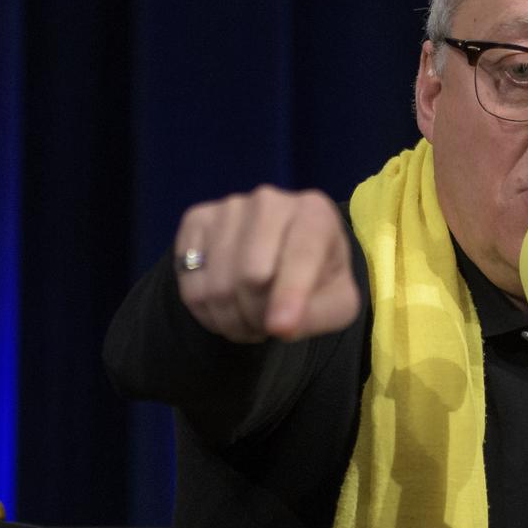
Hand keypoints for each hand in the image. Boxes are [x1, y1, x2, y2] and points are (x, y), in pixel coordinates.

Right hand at [174, 187, 360, 342]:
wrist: (283, 256)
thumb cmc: (316, 279)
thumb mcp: (337, 302)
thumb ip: (321, 314)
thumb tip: (283, 326)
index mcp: (315, 213)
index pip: (300, 254)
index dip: (289, 294)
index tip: (281, 327)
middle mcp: (269, 201)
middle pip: (251, 276)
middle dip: (258, 316)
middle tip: (267, 325)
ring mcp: (229, 207)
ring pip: (217, 286)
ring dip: (232, 320)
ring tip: (249, 320)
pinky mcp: (197, 220)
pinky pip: (190, 284)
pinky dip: (207, 313)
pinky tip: (226, 308)